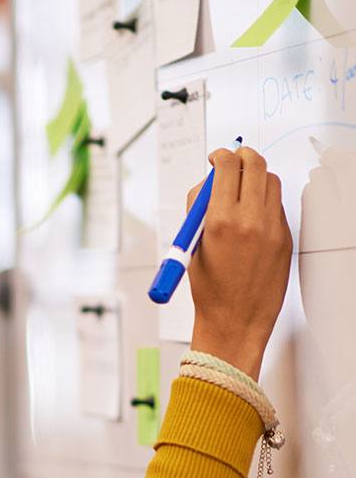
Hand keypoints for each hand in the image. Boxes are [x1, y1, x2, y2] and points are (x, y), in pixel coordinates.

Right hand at [187, 146, 292, 378]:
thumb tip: (210, 179)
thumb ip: (199, 207)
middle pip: (254, 164)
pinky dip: (266, 200)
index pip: (227, 167)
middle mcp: (249, 220)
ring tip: (245, 187)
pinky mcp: (285, 238)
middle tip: (235, 160)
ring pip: (271, 181)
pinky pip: (278, 205)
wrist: (235, 321)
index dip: (221, 156)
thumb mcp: (192, 244)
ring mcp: (271, 229)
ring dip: (258, 176)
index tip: (217, 157)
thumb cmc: (209, 288)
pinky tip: (254, 213)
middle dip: (243, 156)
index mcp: (219, 221)